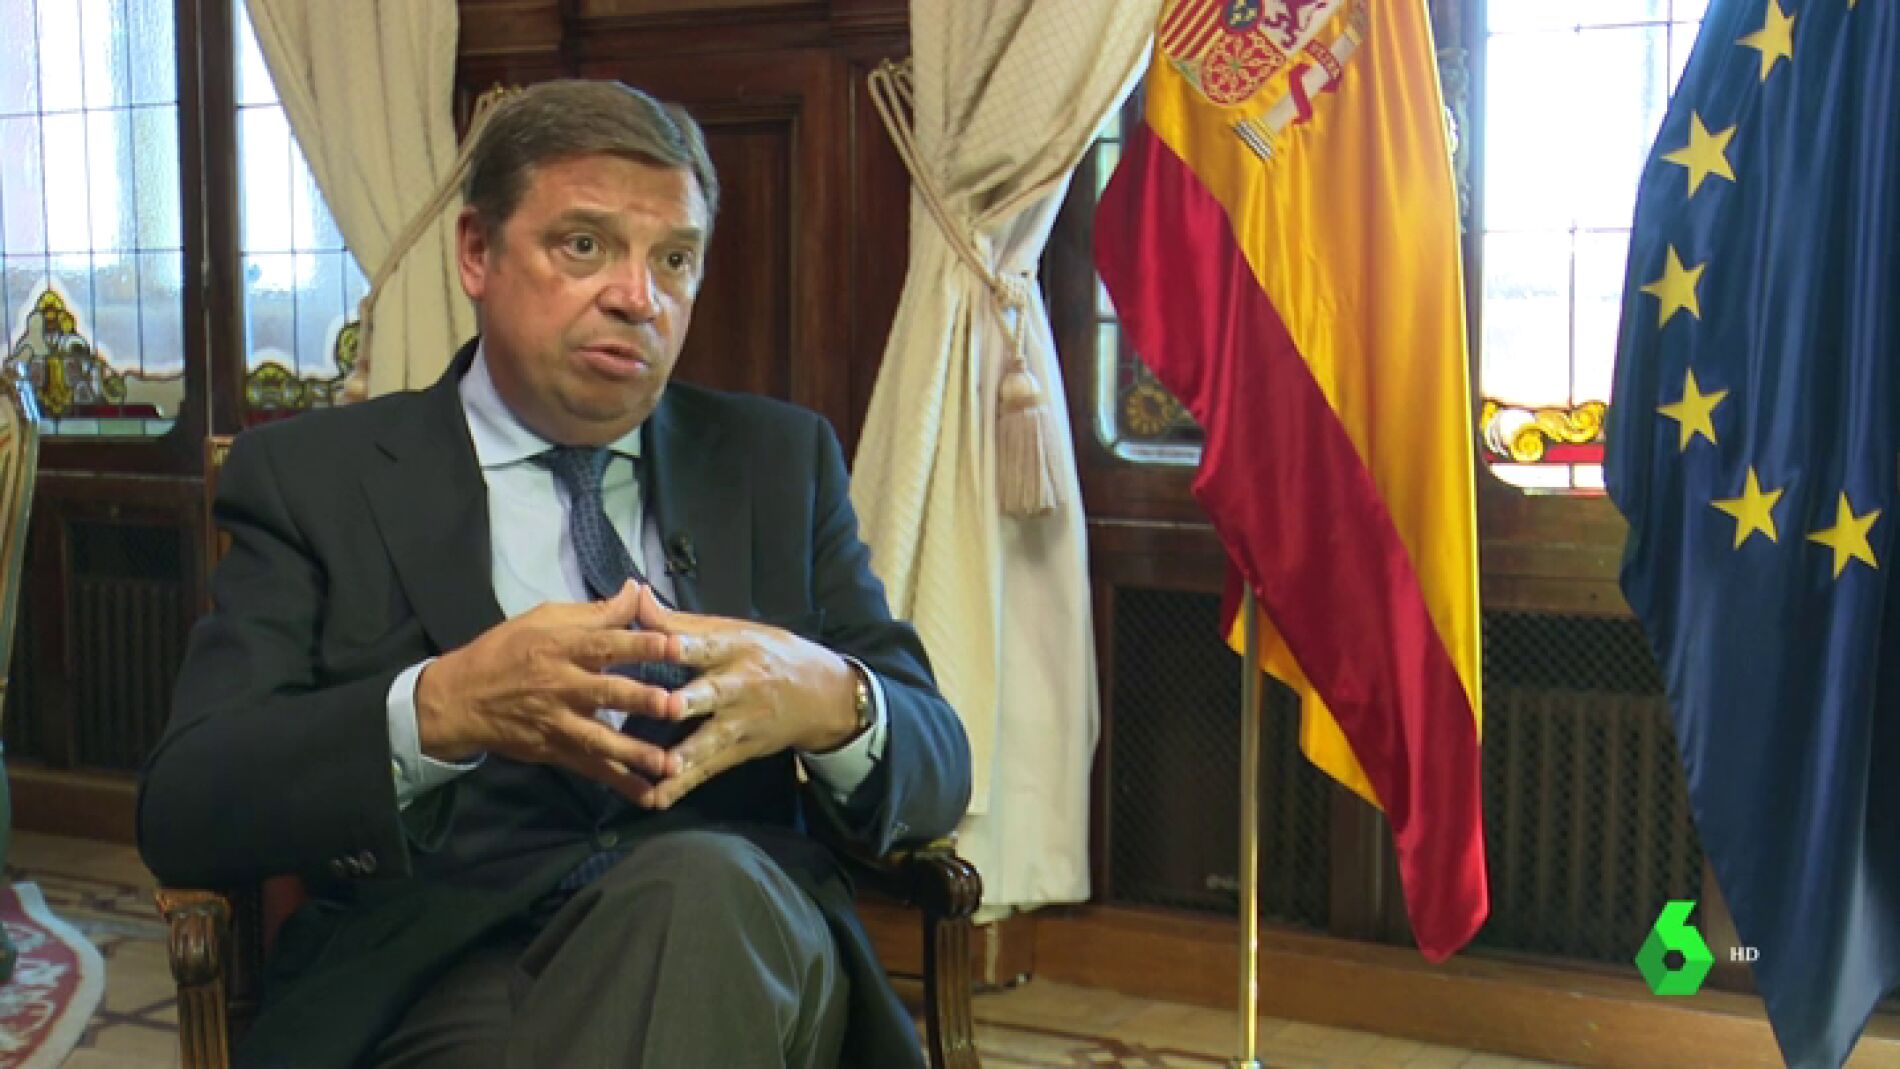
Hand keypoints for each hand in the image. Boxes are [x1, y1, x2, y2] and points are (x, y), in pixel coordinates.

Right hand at [415, 580, 686, 801]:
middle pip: (607, 693)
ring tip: (670, 764)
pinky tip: (650, 795)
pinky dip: (620, 783)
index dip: (641, 644)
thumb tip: (635, 590)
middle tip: (674, 706)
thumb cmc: (505, 651)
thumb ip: (595, 612)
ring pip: (601, 739)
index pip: (605, 643)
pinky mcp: (556, 751)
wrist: (458, 700)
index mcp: (561, 647)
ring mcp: (559, 723)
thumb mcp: (544, 619)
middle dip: (642, 700)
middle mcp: (562, 686)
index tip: (676, 645)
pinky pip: (592, 769)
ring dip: (636, 753)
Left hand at [632, 589, 862, 809]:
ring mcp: (741, 722)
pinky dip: (683, 785)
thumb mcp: (734, 631)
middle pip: (713, 694)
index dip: (686, 644)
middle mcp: (739, 686)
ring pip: (712, 739)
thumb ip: (679, 622)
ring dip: (688, 753)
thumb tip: (634, 593)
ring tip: (663, 767)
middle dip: (691, 701)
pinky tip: (655, 798)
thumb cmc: (768, 655)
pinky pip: (707, 770)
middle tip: (669, 708)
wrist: (823, 696)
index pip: (708, 645)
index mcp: (736, 649)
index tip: (663, 644)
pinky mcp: (739, 751)